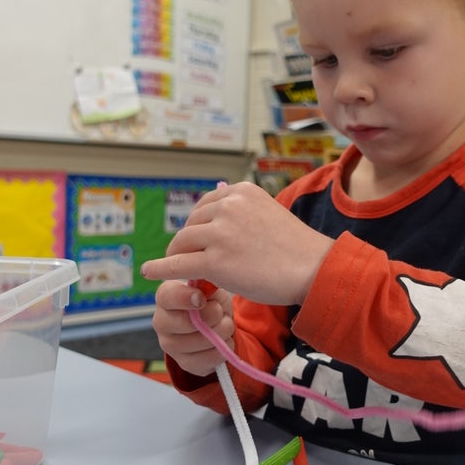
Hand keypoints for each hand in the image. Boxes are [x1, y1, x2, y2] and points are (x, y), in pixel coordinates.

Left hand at [141, 181, 332, 305]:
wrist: (314, 269)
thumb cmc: (296, 248)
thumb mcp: (268, 212)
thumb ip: (241, 208)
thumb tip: (217, 197)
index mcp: (241, 191)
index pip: (205, 204)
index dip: (199, 226)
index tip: (200, 239)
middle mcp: (228, 206)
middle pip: (191, 224)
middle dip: (189, 243)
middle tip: (194, 260)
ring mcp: (220, 233)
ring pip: (182, 244)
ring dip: (179, 258)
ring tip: (185, 273)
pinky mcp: (215, 261)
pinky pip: (177, 265)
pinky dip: (160, 268)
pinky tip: (150, 272)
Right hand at [152, 280, 234, 377]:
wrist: (216, 326)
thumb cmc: (211, 302)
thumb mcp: (212, 288)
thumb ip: (207, 285)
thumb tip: (205, 290)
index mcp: (165, 297)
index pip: (167, 296)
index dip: (185, 298)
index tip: (202, 299)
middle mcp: (161, 322)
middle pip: (185, 323)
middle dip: (211, 316)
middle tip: (220, 313)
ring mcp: (170, 345)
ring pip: (200, 341)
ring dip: (221, 332)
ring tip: (225, 325)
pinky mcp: (184, 363)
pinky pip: (208, 359)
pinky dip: (222, 349)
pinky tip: (222, 341)